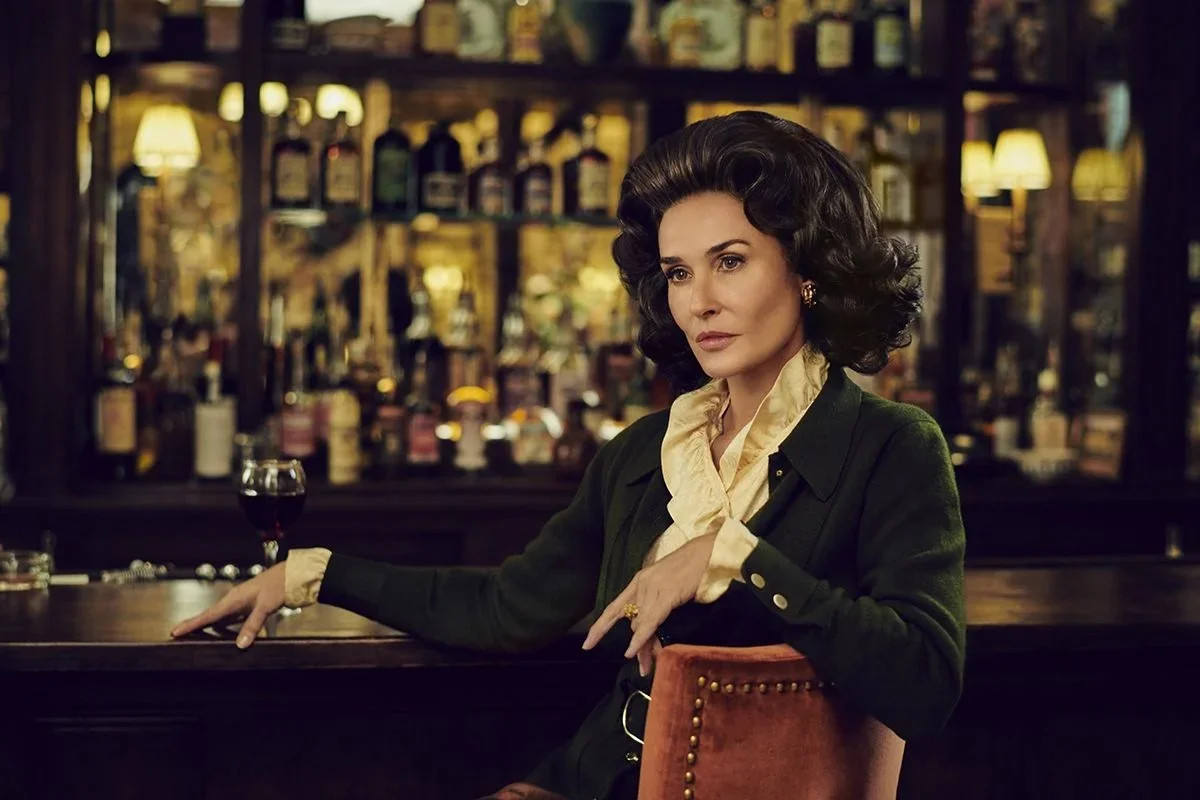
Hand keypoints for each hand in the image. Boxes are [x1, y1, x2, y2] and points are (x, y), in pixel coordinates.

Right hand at [170, 563, 286, 648]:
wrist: (292, 575)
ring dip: (206, 626)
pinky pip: (230, 618)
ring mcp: (240, 603)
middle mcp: (234, 600)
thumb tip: (241, 644)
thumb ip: (253, 624)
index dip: (191, 624)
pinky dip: (222, 625)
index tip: (175, 631)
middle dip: (193, 625)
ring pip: (219, 617)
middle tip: (176, 634)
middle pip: (209, 616)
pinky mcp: (248, 605)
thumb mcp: (265, 606)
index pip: (207, 615)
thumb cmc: (279, 585)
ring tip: (193, 635)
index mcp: (233, 599)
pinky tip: (222, 632)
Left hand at [581, 533, 716, 675]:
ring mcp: (652, 588)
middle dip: (638, 647)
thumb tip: (650, 630)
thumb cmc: (694, 568)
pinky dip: (640, 638)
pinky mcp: (665, 594)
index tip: (588, 644)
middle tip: (642, 667)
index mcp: (640, 581)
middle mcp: (641, 584)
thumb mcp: (669, 586)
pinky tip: (632, 652)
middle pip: (632, 623)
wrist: (709, 551)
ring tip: (645, 668)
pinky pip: (649, 622)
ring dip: (643, 649)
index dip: (600, 627)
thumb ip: (658, 606)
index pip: (614, 608)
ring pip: (640, 625)